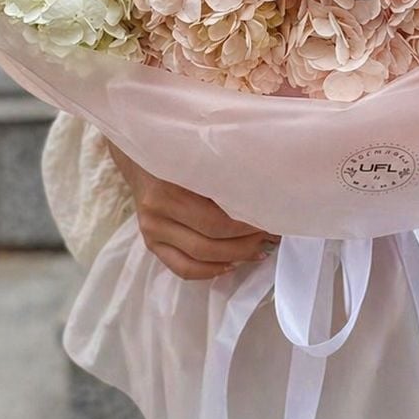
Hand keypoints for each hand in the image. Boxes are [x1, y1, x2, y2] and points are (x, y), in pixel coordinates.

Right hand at [107, 139, 278, 280]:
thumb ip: (228, 170)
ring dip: (234, 256)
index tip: (275, 217)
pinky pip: (182, 268)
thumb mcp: (202, 151)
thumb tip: (268, 192)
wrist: (143, 153)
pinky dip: (209, 271)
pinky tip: (231, 265)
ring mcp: (152, 229)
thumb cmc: (182, 147)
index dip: (251, 221)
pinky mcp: (150, 243)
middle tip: (272, 235)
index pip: (220, 215)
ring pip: (199, 256)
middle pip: (212, 237)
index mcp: (173, 181)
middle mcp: (158, 208)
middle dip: (248, 240)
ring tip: (259, 250)